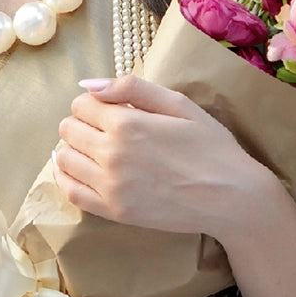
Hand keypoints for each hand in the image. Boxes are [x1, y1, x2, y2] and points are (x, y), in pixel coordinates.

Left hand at [52, 75, 283, 243]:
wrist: (231, 197)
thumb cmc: (210, 146)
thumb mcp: (179, 104)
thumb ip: (131, 88)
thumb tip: (87, 84)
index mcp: (127, 124)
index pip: (80, 105)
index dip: (93, 103)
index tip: (109, 109)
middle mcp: (112, 155)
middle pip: (68, 130)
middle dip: (82, 123)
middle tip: (104, 129)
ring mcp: (111, 187)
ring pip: (64, 160)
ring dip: (73, 149)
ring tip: (94, 150)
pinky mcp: (114, 212)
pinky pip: (71, 193)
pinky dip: (67, 178)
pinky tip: (79, 171)